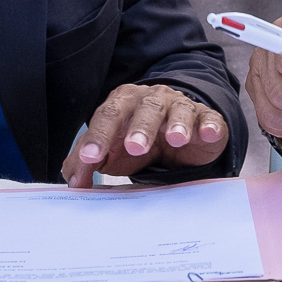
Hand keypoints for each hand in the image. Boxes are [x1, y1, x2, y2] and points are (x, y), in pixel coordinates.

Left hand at [60, 85, 228, 187]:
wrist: (176, 138)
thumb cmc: (136, 142)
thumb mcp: (109, 151)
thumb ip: (86, 163)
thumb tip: (74, 182)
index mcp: (122, 103)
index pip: (107, 116)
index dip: (99, 136)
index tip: (91, 158)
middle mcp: (151, 99)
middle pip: (144, 108)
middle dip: (140, 127)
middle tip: (135, 148)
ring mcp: (180, 106)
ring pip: (178, 109)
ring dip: (176, 124)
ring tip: (175, 139)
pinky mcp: (205, 118)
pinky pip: (208, 118)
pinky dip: (208, 125)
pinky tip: (205, 133)